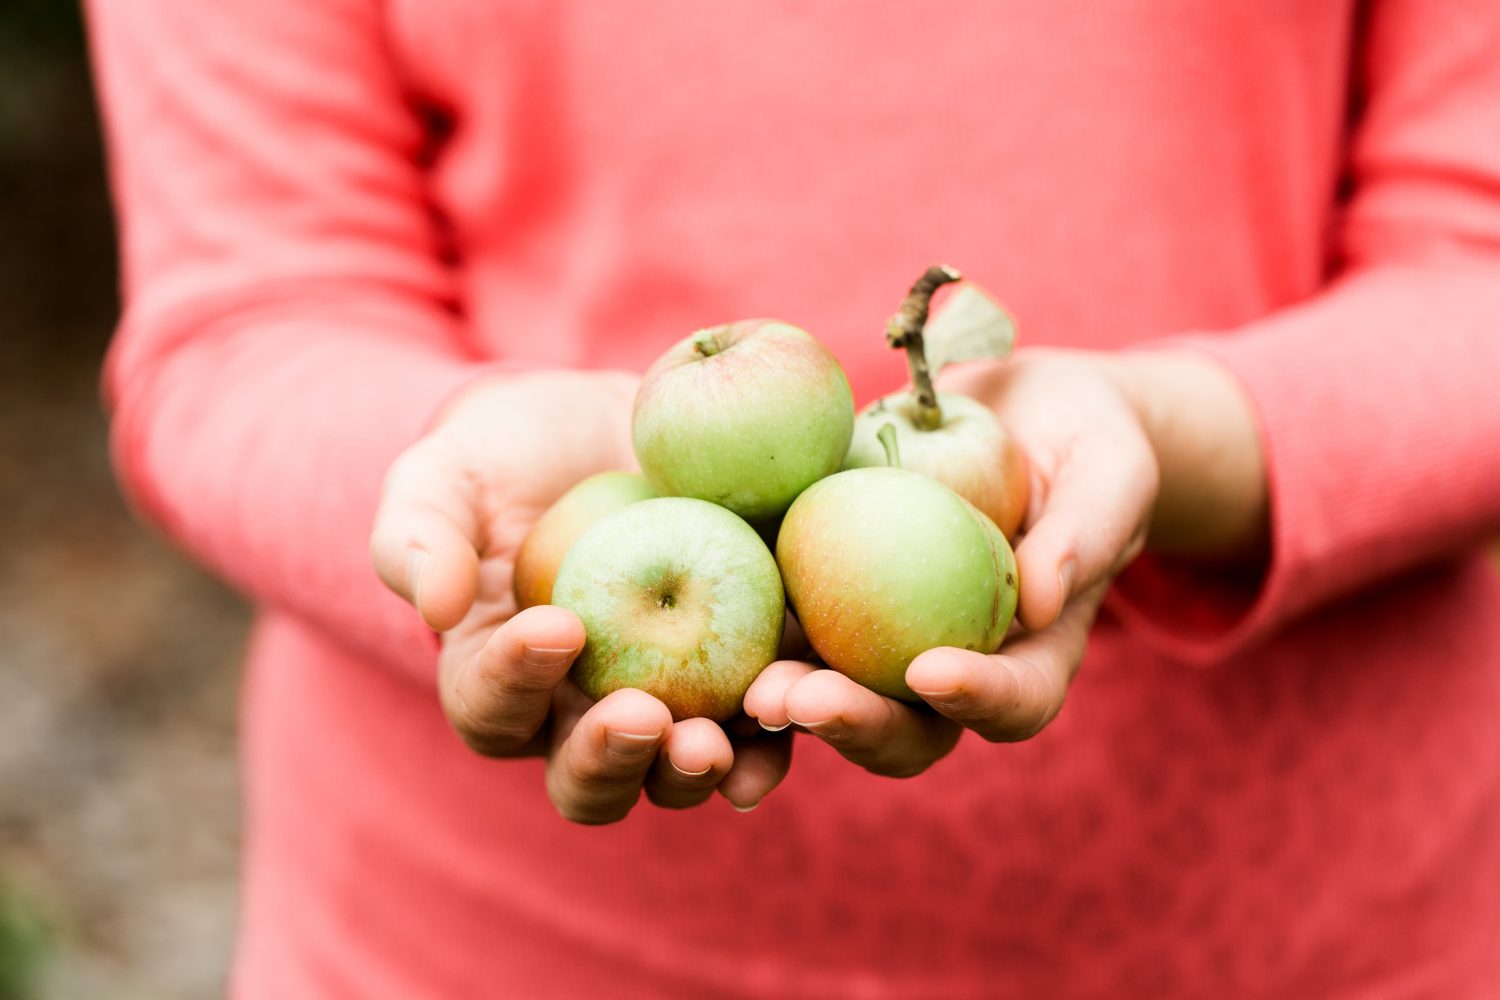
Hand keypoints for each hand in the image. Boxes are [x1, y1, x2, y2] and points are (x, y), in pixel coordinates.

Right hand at [370, 370, 790, 821]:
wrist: (606, 431)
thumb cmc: (506, 455)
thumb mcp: (444, 472)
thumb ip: (417, 534)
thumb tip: (436, 607)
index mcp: (499, 677)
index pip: (492, 707)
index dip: (516, 683)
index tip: (556, 626)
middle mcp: (577, 712)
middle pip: (587, 777)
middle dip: (613, 762)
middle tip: (645, 718)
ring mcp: (663, 702)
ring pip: (674, 772)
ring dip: (695, 770)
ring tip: (718, 743)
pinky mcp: (736, 673)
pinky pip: (759, 725)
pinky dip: (780, 731)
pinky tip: (800, 712)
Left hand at [745, 347, 1265, 776]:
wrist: (1020, 408)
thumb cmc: (1086, 439)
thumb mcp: (1111, 469)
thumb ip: (1088, 532)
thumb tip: (1037, 599)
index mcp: (1034, 652)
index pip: (1015, 700)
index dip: (977, 700)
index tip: (931, 671)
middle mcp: (955, 661)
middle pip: (910, 728)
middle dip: (856, 726)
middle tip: (802, 703)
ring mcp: (887, 637)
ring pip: (839, 694)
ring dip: (793, 701)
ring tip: (751, 687)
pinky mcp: (833, 596)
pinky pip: (795, 627)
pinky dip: (754, 636)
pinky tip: (710, 621)